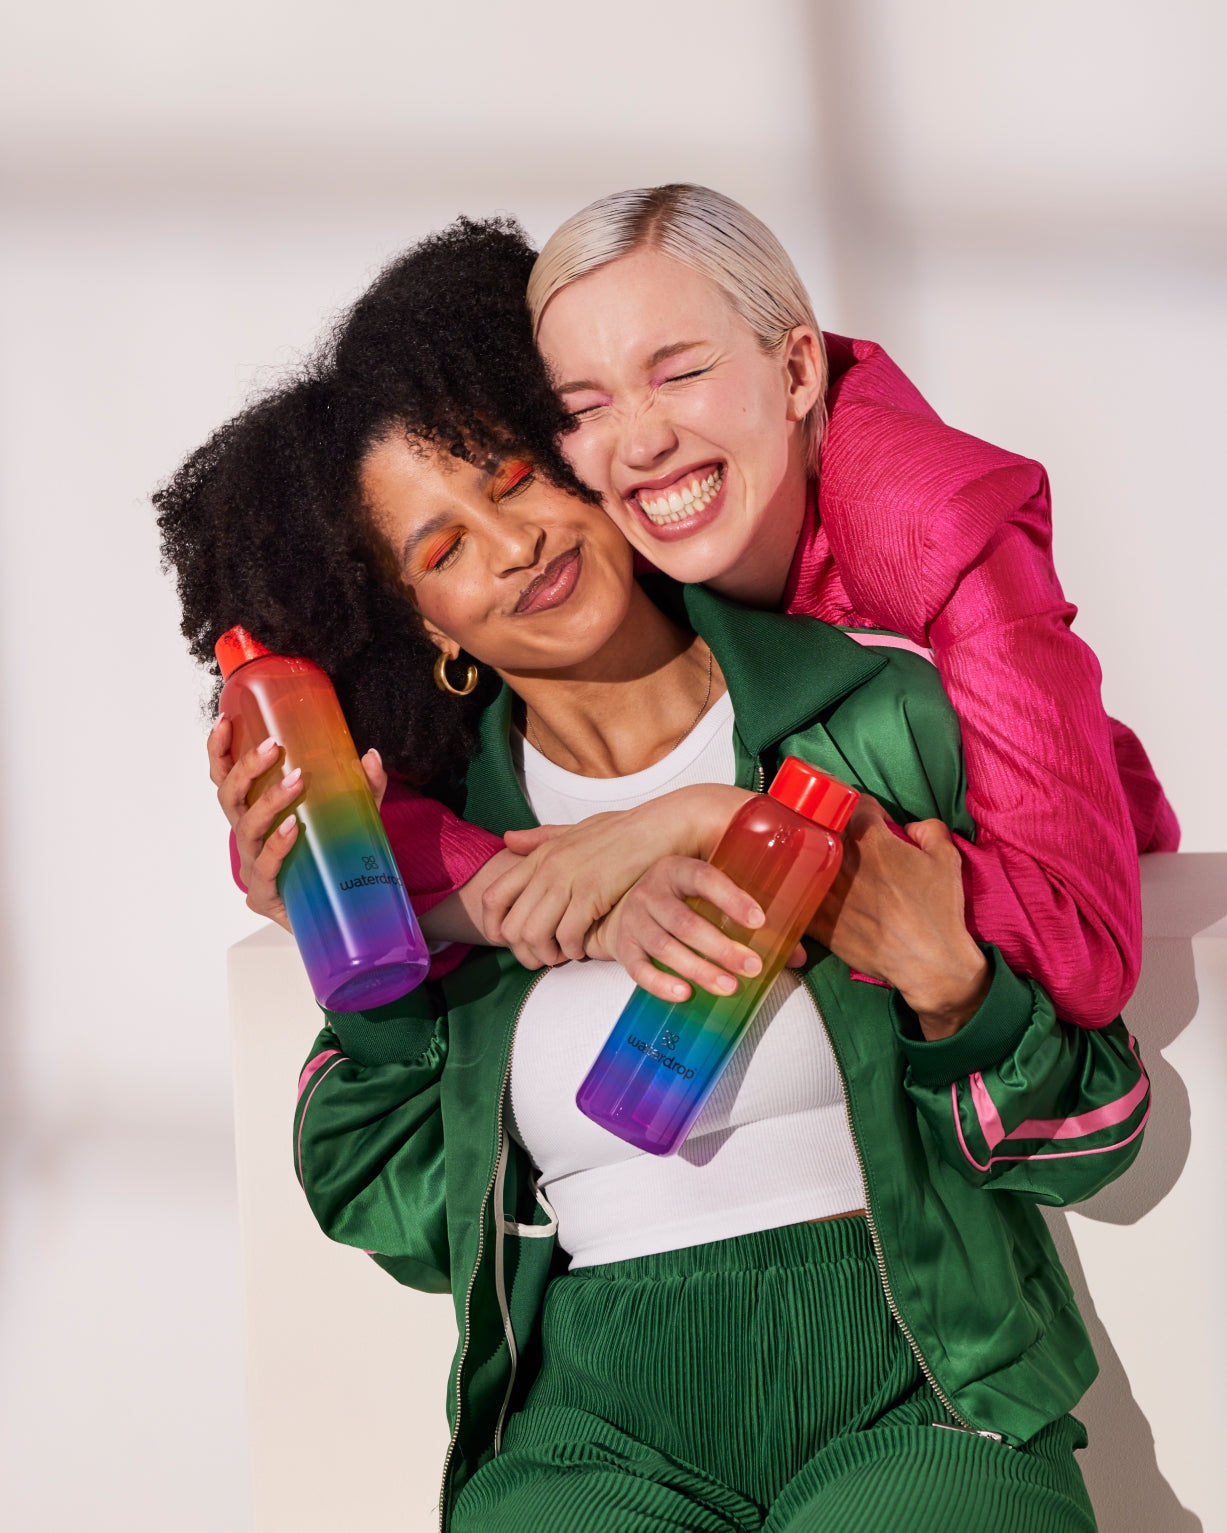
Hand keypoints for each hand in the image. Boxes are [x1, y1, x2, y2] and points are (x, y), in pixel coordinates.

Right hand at [208, 715, 385, 931]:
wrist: (341, 914)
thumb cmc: (333, 858)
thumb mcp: (352, 815)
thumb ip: (364, 787)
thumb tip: (372, 756)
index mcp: (254, 812)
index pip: (225, 778)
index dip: (219, 750)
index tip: (225, 720)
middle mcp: (247, 837)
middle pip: (229, 798)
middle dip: (246, 768)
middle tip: (274, 746)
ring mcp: (252, 866)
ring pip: (246, 828)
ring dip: (269, 801)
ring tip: (296, 781)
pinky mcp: (264, 895)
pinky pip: (265, 866)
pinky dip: (277, 846)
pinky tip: (290, 829)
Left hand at [485, 784, 753, 968]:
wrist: (662, 826)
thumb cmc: (622, 830)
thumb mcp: (575, 829)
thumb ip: (541, 838)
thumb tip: (507, 840)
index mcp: (541, 854)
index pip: (494, 897)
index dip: (495, 927)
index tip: (511, 941)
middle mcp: (548, 867)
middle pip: (512, 925)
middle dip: (523, 951)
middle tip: (542, 958)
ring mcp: (568, 879)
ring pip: (535, 934)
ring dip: (547, 954)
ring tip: (563, 956)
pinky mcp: (592, 893)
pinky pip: (567, 935)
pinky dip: (572, 950)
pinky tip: (584, 949)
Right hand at [584, 856, 807, 1002]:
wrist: (623, 910)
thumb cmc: (682, 902)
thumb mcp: (709, 896)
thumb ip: (752, 918)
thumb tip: (799, 955)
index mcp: (678, 869)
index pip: (704, 877)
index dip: (731, 898)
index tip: (759, 921)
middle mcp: (651, 891)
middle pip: (686, 921)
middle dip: (721, 947)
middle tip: (753, 966)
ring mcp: (633, 919)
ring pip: (665, 946)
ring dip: (699, 969)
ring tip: (729, 986)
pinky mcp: (622, 947)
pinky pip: (638, 968)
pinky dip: (660, 983)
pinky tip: (684, 994)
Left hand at [809, 798, 988, 1038]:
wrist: (927, 961)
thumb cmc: (938, 910)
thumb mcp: (947, 859)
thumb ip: (929, 829)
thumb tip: (910, 826)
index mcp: (873, 841)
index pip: (856, 804)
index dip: (868, 808)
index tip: (874, 820)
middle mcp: (844, 862)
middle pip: (824, 827)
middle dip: (834, 827)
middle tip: (845, 837)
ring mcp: (827, 892)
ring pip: (804, 859)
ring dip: (813, 856)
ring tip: (825, 862)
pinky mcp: (818, 921)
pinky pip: (797, 898)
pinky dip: (801, 891)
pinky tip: (810, 892)